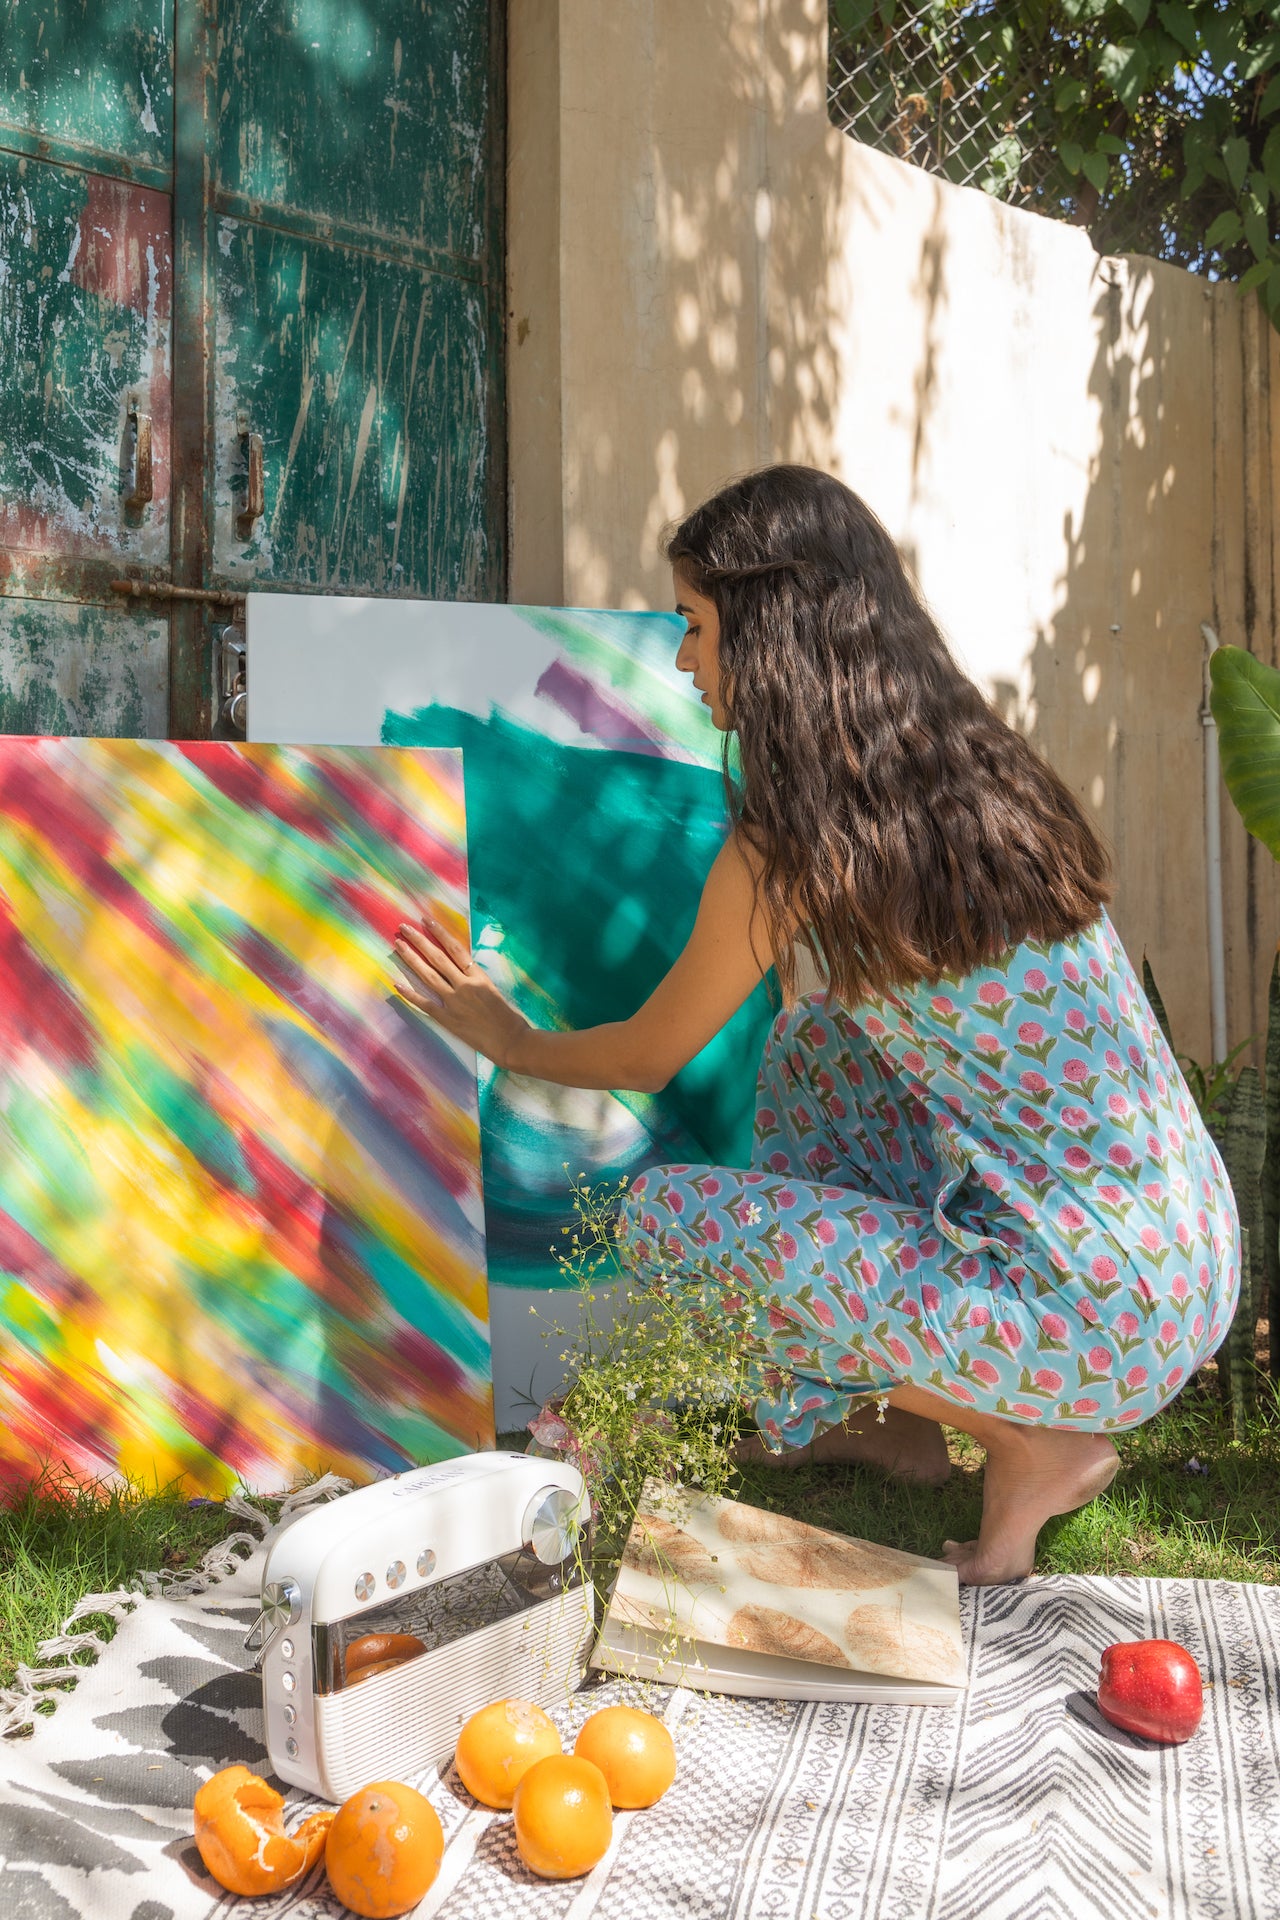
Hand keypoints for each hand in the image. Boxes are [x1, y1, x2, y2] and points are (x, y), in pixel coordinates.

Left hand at [391, 912, 528, 1067]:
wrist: (512, 1042)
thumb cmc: (510, 1018)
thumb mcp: (495, 990)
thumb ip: (477, 979)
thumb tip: (462, 969)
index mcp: (479, 976)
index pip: (456, 949)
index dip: (440, 933)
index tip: (427, 921)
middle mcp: (465, 985)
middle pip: (438, 958)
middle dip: (419, 941)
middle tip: (404, 927)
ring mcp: (454, 1002)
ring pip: (428, 976)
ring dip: (411, 959)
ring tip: (398, 945)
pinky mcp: (448, 1019)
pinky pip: (425, 1004)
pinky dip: (410, 994)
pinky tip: (397, 983)